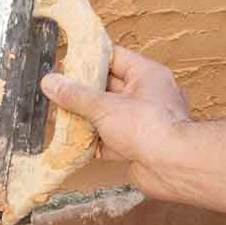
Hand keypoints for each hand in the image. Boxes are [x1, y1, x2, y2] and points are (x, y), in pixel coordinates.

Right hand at [39, 46, 192, 200]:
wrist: (175, 167)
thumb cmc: (150, 127)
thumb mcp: (104, 106)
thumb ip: (75, 95)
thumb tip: (51, 82)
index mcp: (146, 75)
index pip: (114, 57)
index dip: (90, 59)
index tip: (66, 63)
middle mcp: (148, 95)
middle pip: (108, 88)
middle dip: (82, 92)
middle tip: (57, 92)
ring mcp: (144, 122)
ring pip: (108, 115)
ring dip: (86, 118)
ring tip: (59, 116)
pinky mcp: (138, 145)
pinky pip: (111, 139)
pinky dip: (94, 141)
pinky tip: (73, 143)